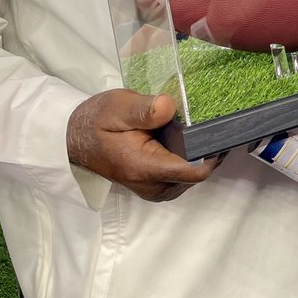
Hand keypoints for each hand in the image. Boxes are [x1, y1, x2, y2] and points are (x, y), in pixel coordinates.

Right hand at [67, 90, 222, 201]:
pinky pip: (181, 176)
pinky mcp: (154, 186)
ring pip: (191, 177)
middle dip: (210, 152)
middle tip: (220, 123)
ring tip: (210, 129)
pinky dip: (190, 160)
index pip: (192, 172)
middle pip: (196, 175)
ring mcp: (153, 189)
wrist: (74, 138)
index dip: (213, 154)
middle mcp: (151, 187)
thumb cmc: (97, 120)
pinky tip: (193, 140)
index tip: (224, 132)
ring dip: (201, 156)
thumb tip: (169, 107)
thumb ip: (144, 109)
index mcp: (144, 168)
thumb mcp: (117, 107)